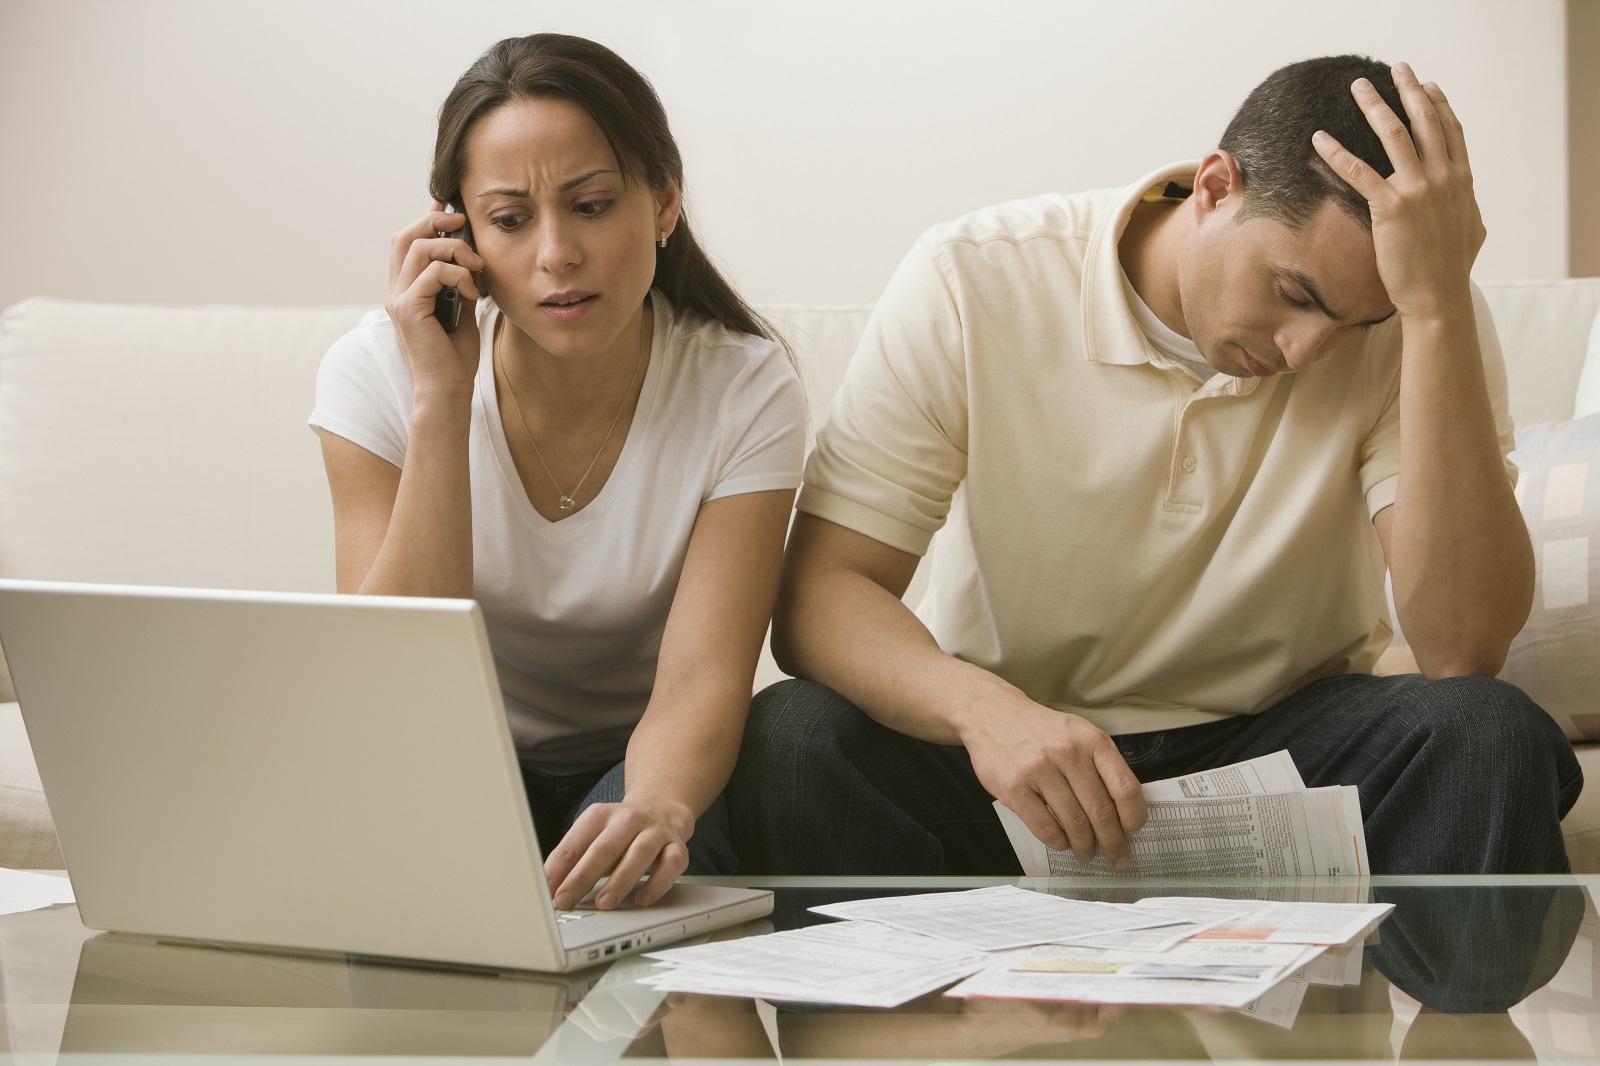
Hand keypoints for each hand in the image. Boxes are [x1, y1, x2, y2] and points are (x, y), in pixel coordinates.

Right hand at [384, 201, 486, 396]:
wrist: (448, 388)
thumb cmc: (455, 356)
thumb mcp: (461, 310)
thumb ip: (460, 283)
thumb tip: (472, 258)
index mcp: (406, 289)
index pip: (407, 243)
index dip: (425, 219)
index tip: (448, 206)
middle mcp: (396, 291)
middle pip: (405, 236)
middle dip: (434, 221)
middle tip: (462, 221)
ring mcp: (398, 299)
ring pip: (419, 248)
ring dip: (453, 249)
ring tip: (475, 266)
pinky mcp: (408, 309)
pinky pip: (431, 272)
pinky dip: (457, 275)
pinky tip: (470, 292)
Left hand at [546, 797, 695, 909]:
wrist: (661, 807)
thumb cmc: (619, 832)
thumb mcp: (591, 836)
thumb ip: (570, 859)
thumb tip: (547, 887)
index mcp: (600, 814)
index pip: (575, 843)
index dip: (559, 870)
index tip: (548, 893)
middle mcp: (629, 819)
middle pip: (604, 847)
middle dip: (583, 876)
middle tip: (567, 900)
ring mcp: (655, 832)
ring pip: (639, 854)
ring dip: (620, 881)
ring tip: (604, 904)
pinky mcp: (677, 846)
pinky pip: (671, 864)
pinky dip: (658, 884)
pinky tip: (643, 900)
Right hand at [959, 693, 1145, 868]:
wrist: (992, 714)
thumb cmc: (1041, 730)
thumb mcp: (1079, 734)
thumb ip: (1101, 766)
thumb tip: (1124, 810)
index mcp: (1091, 740)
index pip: (1125, 788)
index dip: (1135, 818)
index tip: (1134, 832)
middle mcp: (1067, 752)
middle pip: (1101, 812)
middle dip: (1113, 843)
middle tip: (1116, 857)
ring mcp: (1039, 770)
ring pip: (1074, 824)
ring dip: (1084, 846)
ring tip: (1086, 851)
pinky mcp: (1015, 787)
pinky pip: (1045, 828)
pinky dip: (1058, 842)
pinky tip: (1061, 841)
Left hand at [1311, 63, 1484, 320]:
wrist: (1439, 297)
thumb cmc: (1451, 270)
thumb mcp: (1470, 229)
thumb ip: (1464, 205)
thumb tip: (1464, 199)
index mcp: (1462, 181)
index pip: (1451, 131)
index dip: (1439, 105)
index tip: (1429, 84)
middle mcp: (1444, 179)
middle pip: (1426, 122)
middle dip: (1410, 90)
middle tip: (1396, 68)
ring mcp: (1419, 191)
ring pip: (1395, 135)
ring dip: (1375, 105)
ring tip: (1359, 86)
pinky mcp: (1391, 208)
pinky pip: (1358, 172)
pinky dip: (1336, 153)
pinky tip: (1319, 139)